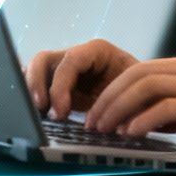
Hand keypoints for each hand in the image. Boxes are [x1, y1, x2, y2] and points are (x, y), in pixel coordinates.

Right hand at [24, 38, 140, 119]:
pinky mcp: (59, 85)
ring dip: (30, 91)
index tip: (61, 113)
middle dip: (36, 84)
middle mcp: (77, 56)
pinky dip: (31, 97)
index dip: (60, 86)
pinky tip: (31, 114)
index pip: (70, 61)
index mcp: (97, 51)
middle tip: (39, 110)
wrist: (146, 95)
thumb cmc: (143, 91)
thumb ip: (121, 105)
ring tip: (33, 114)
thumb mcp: (135, 94)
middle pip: (44, 60)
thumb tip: (109, 124)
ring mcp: (66, 70)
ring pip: (35, 70)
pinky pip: (37, 85)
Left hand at [84, 51, 175, 172]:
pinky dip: (143, 119)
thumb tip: (162, 122)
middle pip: (138, 72)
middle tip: (91, 123)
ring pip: (146, 84)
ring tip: (103, 131)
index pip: (146, 69)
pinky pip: (167, 106)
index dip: (116, 91)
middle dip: (107, 98)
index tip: (100, 114)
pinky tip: (132, 135)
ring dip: (117, 108)